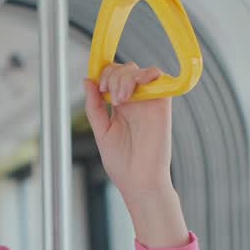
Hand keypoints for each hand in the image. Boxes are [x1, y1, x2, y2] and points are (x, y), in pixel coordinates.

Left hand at [83, 63, 188, 247]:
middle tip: (110, 96)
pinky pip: (160, 77)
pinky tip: (133, 92)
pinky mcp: (162, 104)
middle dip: (112, 76)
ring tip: (120, 98)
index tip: (98, 88)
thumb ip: (94, 106)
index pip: (112, 76)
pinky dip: (147, 74)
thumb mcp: (101, 130)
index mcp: (120, 106)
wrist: (139, 180)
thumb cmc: (122, 163)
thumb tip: (87, 81)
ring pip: (139, 70)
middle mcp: (135, 101)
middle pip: (124, 69)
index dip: (104, 75)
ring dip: (125, 77)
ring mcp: (149, 101)